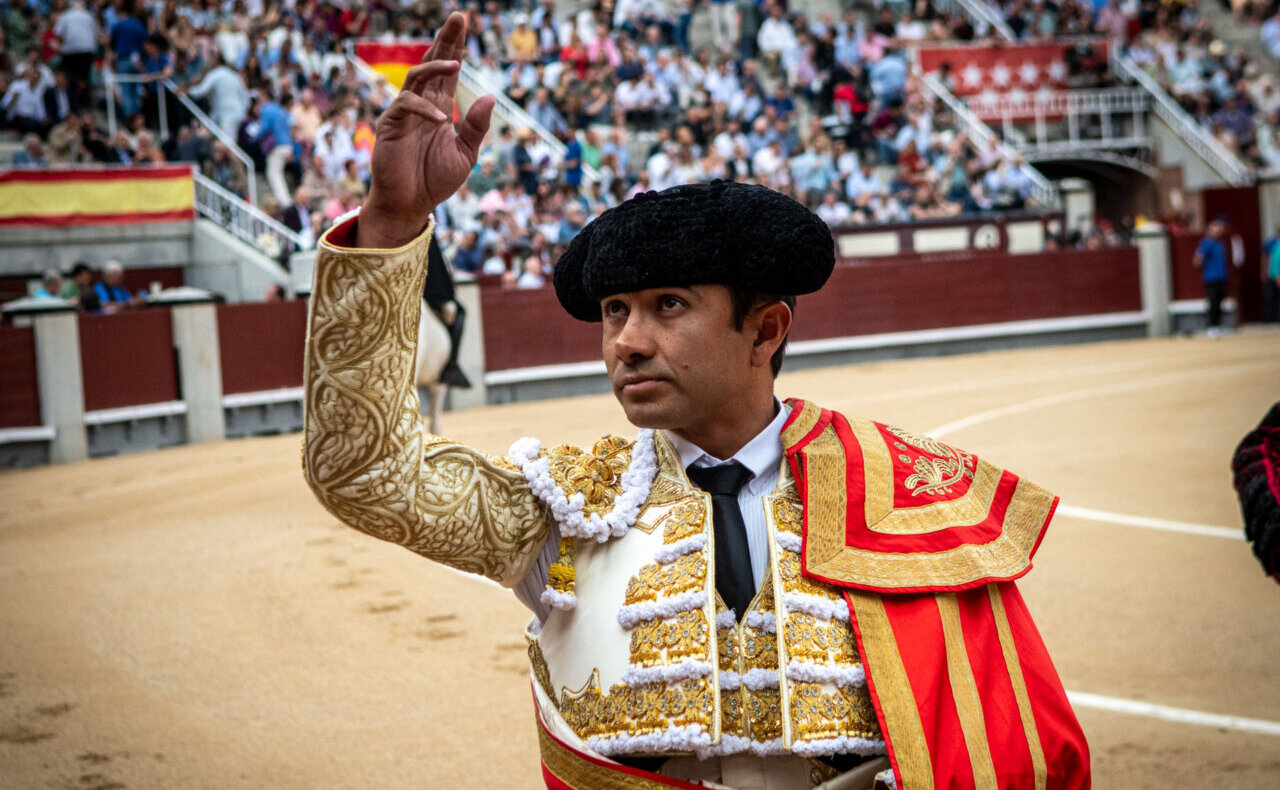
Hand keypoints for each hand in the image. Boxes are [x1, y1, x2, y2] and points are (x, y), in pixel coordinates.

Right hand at [357, 12, 494, 248]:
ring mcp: (405, 112)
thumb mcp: (465, 153)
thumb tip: (489, 96)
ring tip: (455, 63)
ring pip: (417, 77)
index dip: (456, 48)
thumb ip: (476, 127)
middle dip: (446, 40)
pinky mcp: (391, 125)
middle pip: (433, 63)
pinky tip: (442, 117)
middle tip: (459, 17)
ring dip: (435, 67)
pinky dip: (424, 109)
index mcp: (439, 107)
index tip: (465, 25)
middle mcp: (422, 104)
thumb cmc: (435, 180)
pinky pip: (406, 106)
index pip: (448, 72)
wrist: (410, 205)